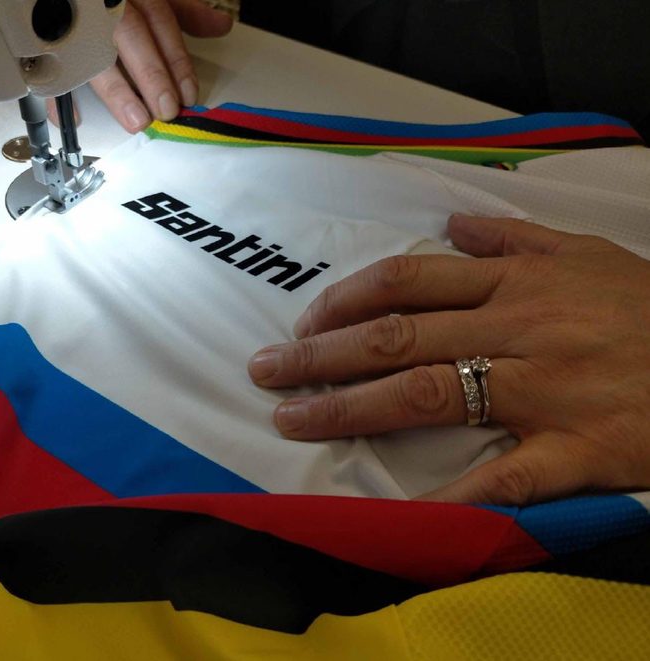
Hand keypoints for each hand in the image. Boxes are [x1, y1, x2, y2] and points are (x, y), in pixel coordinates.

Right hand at [59, 0, 231, 132]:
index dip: (176, 59)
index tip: (188, 94)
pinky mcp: (46, 38)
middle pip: (131, 36)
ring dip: (116, 90)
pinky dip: (59, 94)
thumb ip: (184, 11)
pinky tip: (75, 118)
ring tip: (135, 120)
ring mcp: (74, 19)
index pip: (160, 20)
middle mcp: (104, 2)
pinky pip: (51, 65)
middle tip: (166, 110)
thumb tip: (221, 25)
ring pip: (95, 53)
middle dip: (152, 75)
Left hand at [247, 215, 649, 505]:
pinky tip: (395, 511)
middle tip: (266, 371)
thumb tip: (450, 224)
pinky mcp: (576, 449)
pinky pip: (503, 475)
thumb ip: (514, 237)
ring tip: (294, 420)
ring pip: (428, 395)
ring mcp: (543, 390)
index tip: (303, 322)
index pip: (408, 282)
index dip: (344, 301)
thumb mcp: (587, 254)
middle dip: (321, 355)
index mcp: (517, 283)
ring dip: (351, 409)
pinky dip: (448, 495)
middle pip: (398, 338)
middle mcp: (517, 330)